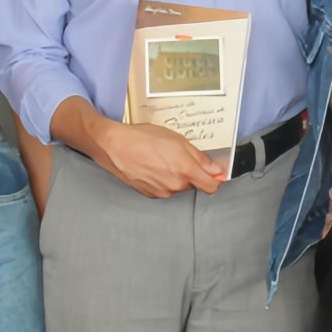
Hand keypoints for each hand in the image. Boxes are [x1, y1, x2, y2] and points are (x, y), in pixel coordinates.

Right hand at [93, 117, 226, 198]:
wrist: (114, 146)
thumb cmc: (143, 138)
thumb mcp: (177, 140)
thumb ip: (200, 158)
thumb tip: (217, 170)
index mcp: (185, 171)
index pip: (211, 186)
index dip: (214, 178)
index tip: (213, 171)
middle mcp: (175, 186)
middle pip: (194, 185)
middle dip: (191, 173)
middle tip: (178, 156)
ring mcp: (162, 192)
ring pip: (178, 187)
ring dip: (176, 176)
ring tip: (161, 159)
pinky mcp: (150, 194)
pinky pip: (164, 189)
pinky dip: (162, 180)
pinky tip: (153, 166)